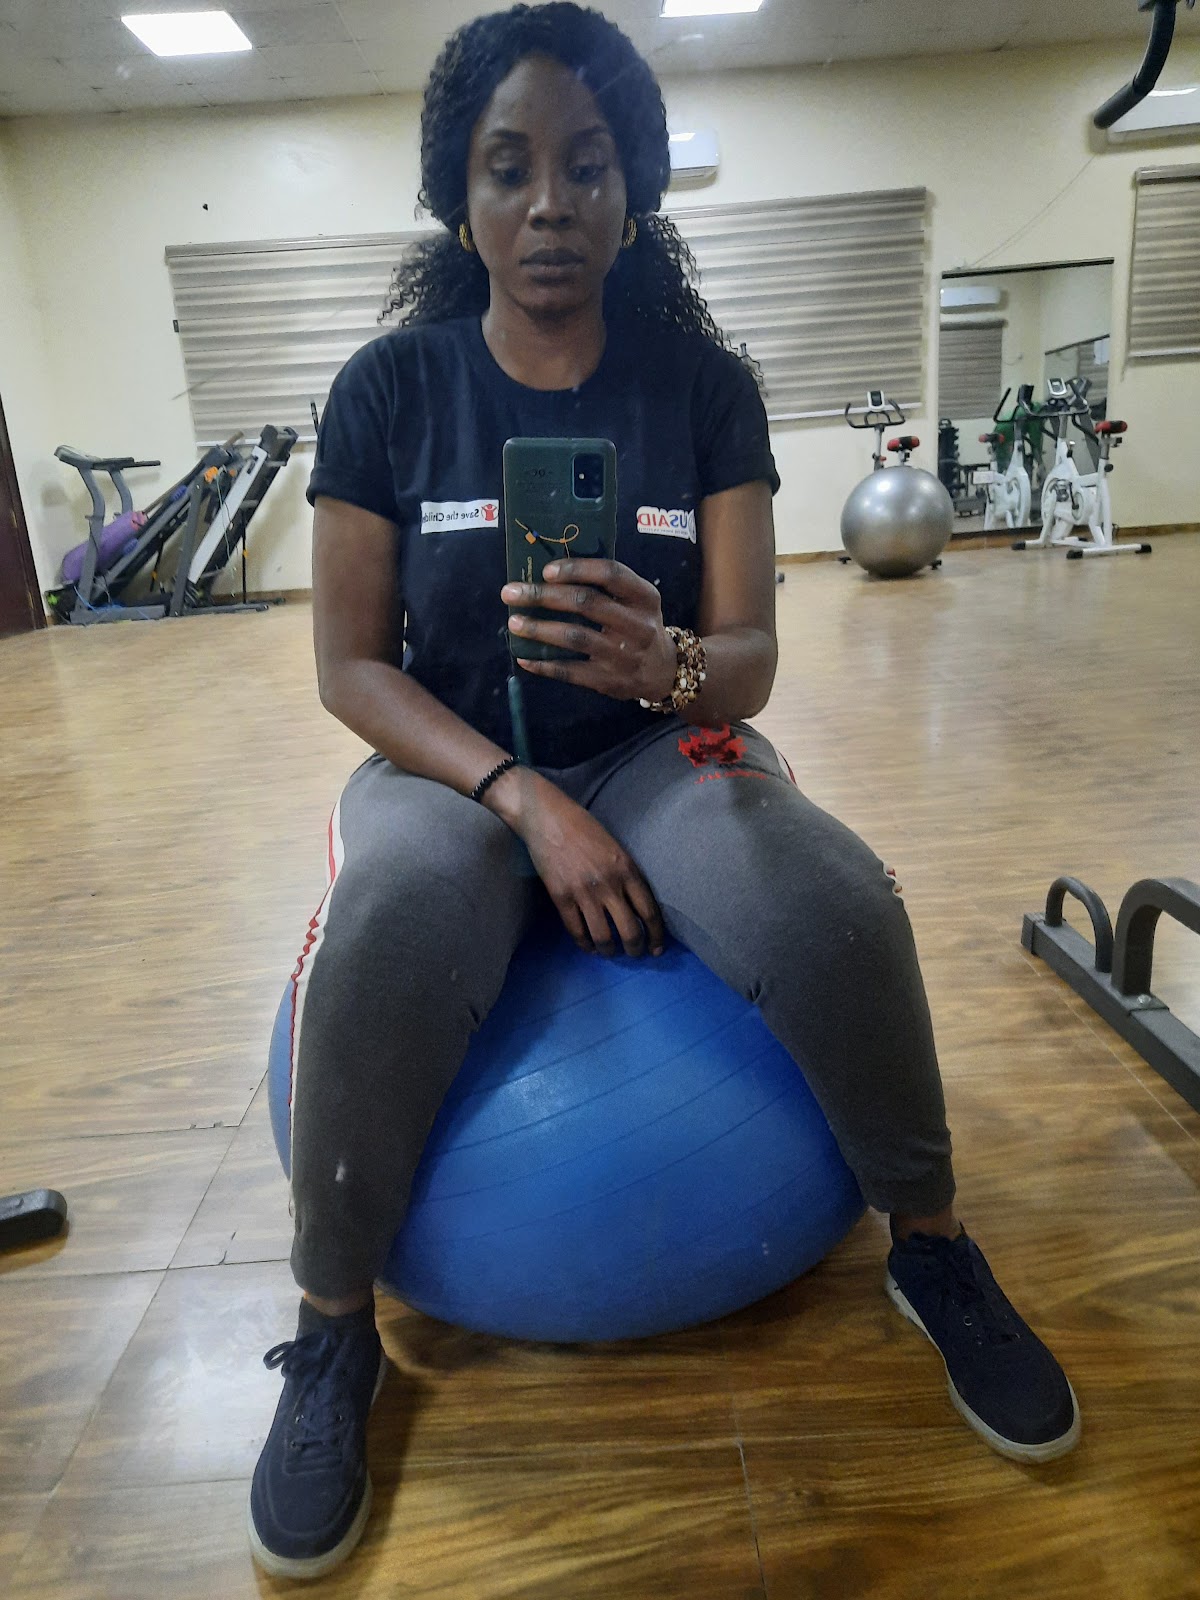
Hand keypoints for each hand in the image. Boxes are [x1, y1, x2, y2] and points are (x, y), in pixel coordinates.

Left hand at [501, 559, 676, 702]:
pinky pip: (570, 671)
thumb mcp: (638, 601)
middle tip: (512, 592)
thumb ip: (607, 587)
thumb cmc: (639, 625)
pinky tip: (524, 656)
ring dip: (539, 628)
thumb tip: (550, 573)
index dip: (577, 569)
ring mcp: (623, 655)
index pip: (611, 574)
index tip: (546, 570)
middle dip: (543, 596)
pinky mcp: (609, 681)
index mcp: (645, 598)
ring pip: (575, 637)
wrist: (662, 671)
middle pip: (586, 603)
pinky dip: (544, 664)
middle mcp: (638, 625)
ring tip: (514, 622)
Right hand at [503, 774, 664, 957]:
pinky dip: (584, 944)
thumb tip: (635, 906)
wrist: (547, 818)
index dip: (656, 935)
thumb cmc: (583, 828)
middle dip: (635, 949)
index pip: (649, 911)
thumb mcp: (616, 848)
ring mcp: (584, 893)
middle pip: (630, 931)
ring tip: (609, 952)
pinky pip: (577, 931)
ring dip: (609, 951)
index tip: (656, 948)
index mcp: (627, 869)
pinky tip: (588, 946)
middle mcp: (609, 884)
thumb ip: (627, 875)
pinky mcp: (561, 897)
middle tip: (634, 954)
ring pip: (603, 937)